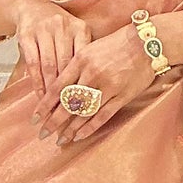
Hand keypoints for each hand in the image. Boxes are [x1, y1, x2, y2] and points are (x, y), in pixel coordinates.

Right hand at [11, 0, 92, 103]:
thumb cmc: (60, 29)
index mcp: (80, 28)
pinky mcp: (27, 35)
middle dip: (67, 91)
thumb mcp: (76, 36)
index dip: (85, 82)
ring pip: (49, 66)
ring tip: (53, 109)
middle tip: (69, 112)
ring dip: (50, 90)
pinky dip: (36, 82)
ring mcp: (44, 29)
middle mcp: (63, 26)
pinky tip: (39, 95)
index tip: (86, 104)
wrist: (32, 8)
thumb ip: (85, 57)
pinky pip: (33, 63)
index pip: (85, 60)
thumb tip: (95, 90)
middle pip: (66, 65)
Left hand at [33, 19, 182, 145]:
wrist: (146, 43)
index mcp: (81, 60)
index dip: (45, 105)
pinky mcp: (122, 96)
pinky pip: (102, 116)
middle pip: (68, 103)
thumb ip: (75, 66)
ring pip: (84, 112)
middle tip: (43, 133)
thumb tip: (58, 88)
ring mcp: (108, 87)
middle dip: (54, 121)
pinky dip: (89, 127)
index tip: (36, 118)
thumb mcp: (90, 48)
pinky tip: (79, 136)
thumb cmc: (116, 44)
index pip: (58, 88)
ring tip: (60, 139)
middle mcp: (92, 74)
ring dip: (70, 128)